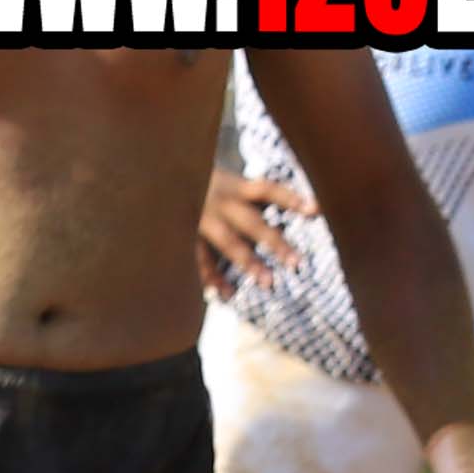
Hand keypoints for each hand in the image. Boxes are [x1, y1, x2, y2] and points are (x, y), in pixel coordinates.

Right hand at [196, 167, 313, 292]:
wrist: (156, 179)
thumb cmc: (198, 180)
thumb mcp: (223, 178)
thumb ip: (248, 192)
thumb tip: (290, 204)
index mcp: (233, 186)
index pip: (267, 190)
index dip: (291, 199)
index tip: (317, 210)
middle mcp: (219, 202)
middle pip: (252, 223)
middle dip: (275, 243)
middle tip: (297, 263)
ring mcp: (201, 221)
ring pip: (229, 244)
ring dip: (249, 264)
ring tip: (269, 283)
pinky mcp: (185, 236)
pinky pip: (201, 260)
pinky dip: (213, 278)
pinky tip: (227, 294)